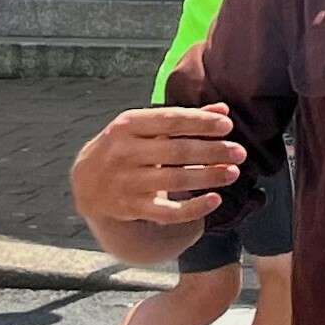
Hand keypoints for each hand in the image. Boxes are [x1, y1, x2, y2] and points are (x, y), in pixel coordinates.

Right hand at [72, 104, 241, 234]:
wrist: (86, 183)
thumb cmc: (124, 147)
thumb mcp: (143, 127)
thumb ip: (182, 118)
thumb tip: (223, 111)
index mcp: (128, 125)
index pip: (170, 120)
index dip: (200, 122)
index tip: (227, 125)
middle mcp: (125, 152)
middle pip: (176, 151)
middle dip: (211, 151)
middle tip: (239, 152)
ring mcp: (127, 182)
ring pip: (175, 180)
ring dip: (208, 177)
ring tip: (232, 173)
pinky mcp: (132, 208)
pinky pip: (167, 212)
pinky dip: (193, 208)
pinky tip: (214, 200)